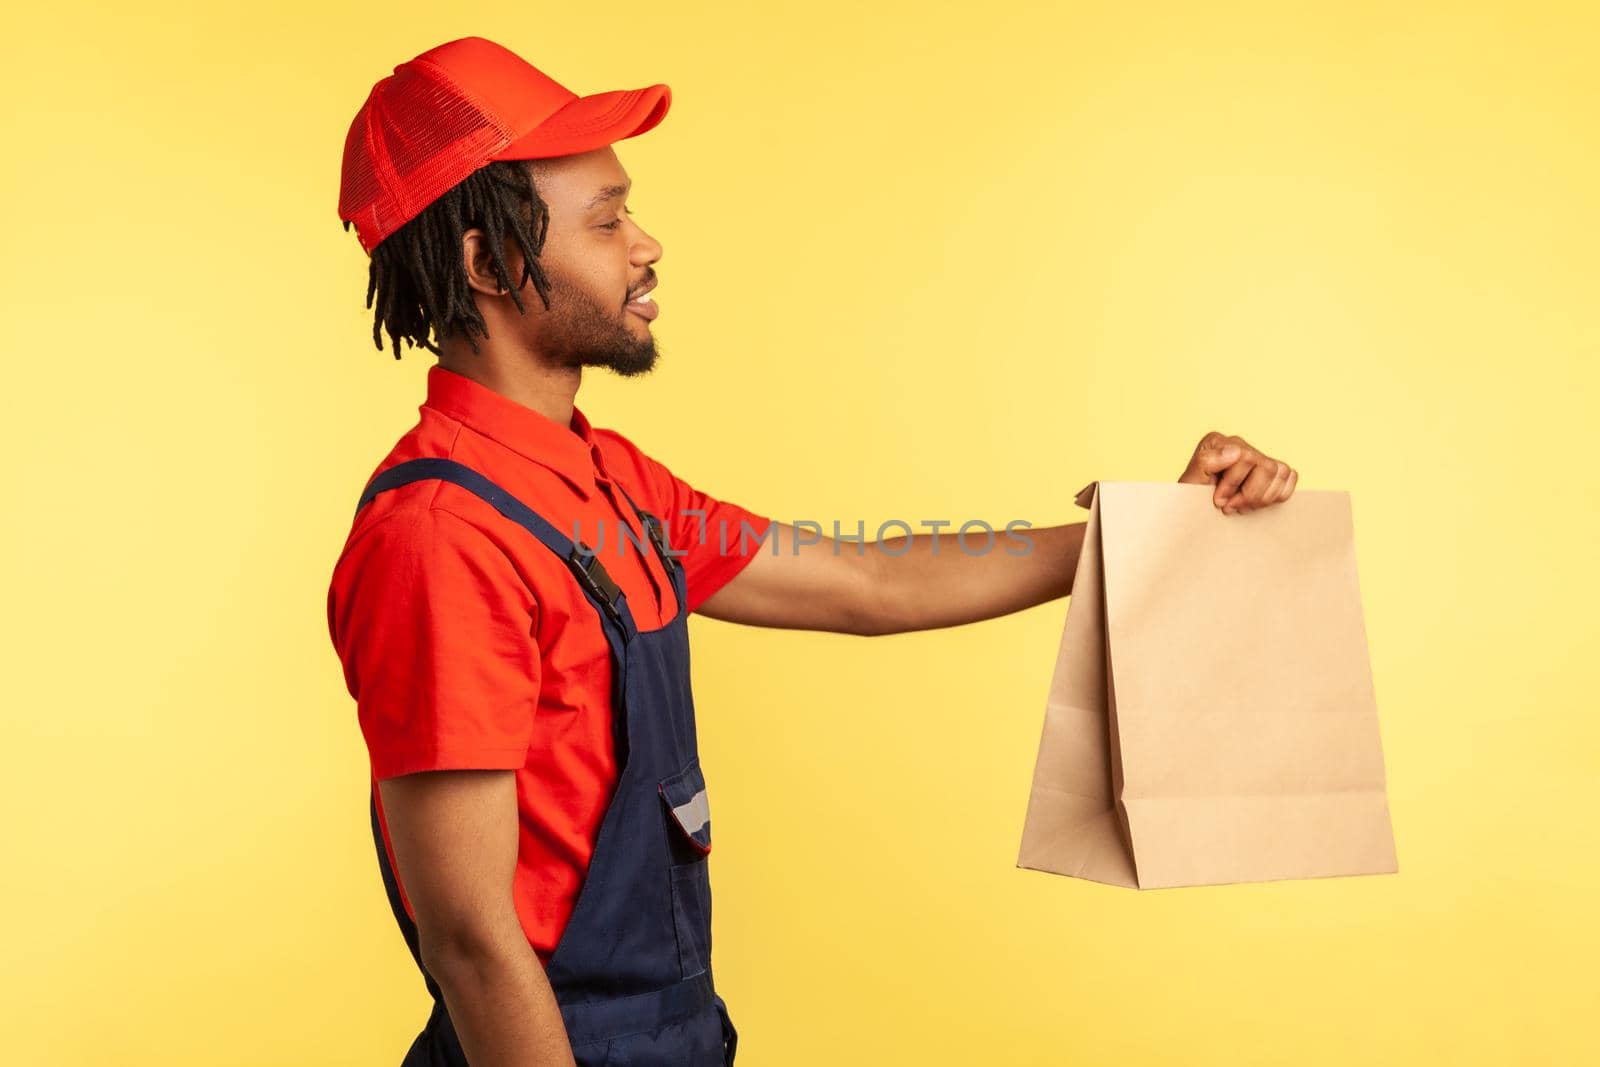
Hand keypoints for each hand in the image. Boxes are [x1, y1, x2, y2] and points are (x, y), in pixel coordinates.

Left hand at [1177, 431, 1297, 514]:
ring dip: (1262, 498)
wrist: (1197, 511)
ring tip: (1242, 506)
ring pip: (1280, 472)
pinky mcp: (1271, 470)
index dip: (1233, 484)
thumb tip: (1235, 451)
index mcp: (1218, 442)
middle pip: (1267, 466)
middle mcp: (1239, 445)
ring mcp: (1257, 457)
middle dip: (1250, 494)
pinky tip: (1257, 502)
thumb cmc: (1192, 498)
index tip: (1219, 501)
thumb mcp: (1190, 482)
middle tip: (1231, 507)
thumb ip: (1206, 462)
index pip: (1244, 456)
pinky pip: (1289, 476)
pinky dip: (1277, 494)